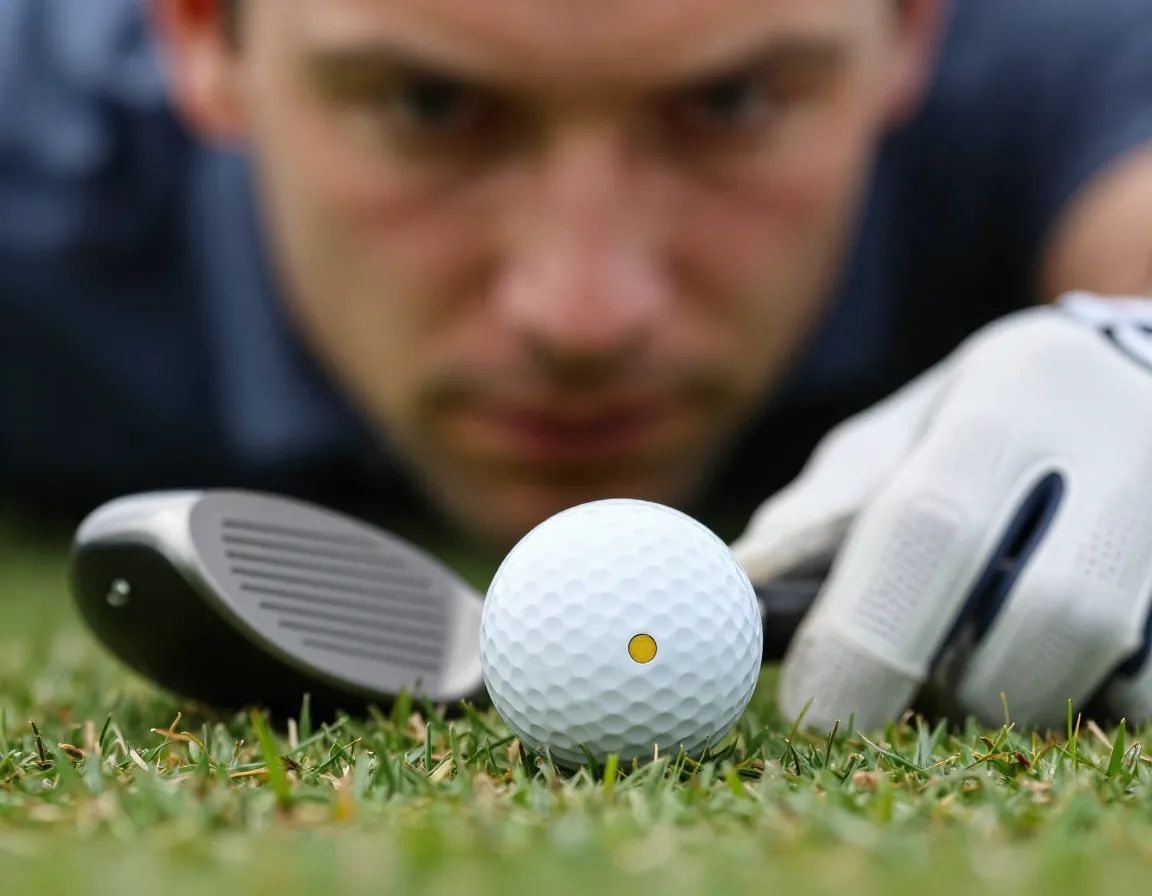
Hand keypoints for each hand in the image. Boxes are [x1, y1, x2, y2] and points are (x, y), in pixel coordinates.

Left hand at [730, 292, 1151, 731]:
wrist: (1132, 387)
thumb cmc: (981, 424)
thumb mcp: (895, 438)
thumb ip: (824, 511)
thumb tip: (739, 591)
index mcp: (1017, 389)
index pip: (932, 520)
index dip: (865, 631)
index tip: (815, 706)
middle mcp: (1127, 440)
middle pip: (1048, 610)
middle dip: (958, 681)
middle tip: (891, 703)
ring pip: (1114, 663)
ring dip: (1025, 694)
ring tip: (977, 662)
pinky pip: (1151, 686)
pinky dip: (1088, 696)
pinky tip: (1054, 659)